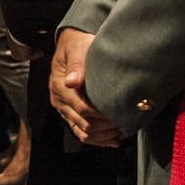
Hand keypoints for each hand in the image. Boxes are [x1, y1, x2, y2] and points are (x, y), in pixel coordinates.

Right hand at [51, 28, 122, 146]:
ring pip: (83, 133)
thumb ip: (77, 65)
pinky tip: (115, 139)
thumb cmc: (78, 45)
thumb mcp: (78, 49)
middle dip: (105, 127)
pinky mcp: (71, 114)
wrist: (74, 45)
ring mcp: (65, 109)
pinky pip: (83, 133)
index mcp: (59, 86)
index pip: (81, 108)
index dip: (101, 114)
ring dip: (103, 136)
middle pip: (83, 124)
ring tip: (122, 131)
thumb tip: (72, 82)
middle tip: (125, 123)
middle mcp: (59, 100)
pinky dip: (99, 139)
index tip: (119, 113)